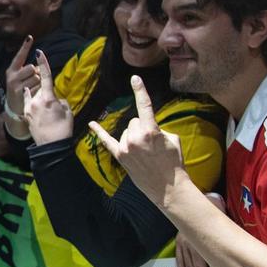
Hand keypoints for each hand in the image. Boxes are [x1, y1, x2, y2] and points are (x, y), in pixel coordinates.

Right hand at [4, 35, 38, 120]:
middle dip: (35, 73)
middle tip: (31, 80)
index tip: (30, 37)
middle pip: (31, 67)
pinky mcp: (19, 92)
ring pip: (35, 77)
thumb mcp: (20, 78)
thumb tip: (39, 66)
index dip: (25, 47)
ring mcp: (15, 84)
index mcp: (12, 70)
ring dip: (38, 82)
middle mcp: (12, 75)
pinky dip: (38, 90)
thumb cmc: (21, 90)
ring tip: (32, 88)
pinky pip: (36, 86)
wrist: (14, 109)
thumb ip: (28, 70)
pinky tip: (32, 94)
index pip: (20, 56)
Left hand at [22, 49, 72, 145]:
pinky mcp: (25, 113)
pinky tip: (38, 108)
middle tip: (54, 107)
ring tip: (46, 112)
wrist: (51, 146)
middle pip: (40, 88)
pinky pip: (28, 102)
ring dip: (39, 98)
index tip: (39, 51)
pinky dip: (32, 102)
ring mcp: (28, 107)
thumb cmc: (63, 129)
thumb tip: (54, 98)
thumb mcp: (67, 112)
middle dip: (46, 92)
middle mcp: (36, 100)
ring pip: (33, 95)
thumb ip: (60, 101)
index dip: (43, 63)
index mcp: (48, 98)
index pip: (45, 76)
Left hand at [88, 75, 188, 207]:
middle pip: (135, 121)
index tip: (134, 78)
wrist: (169, 188)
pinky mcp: (120, 157)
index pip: (144, 106)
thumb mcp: (173, 139)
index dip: (140, 90)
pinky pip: (107, 141)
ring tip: (146, 152)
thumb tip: (147, 126)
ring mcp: (126, 148)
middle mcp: (135, 138)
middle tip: (153, 144)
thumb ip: (158, 128)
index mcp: (151, 131)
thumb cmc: (174, 162)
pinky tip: (91, 124)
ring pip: (126, 131)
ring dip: (134, 137)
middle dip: (143, 128)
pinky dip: (99, 132)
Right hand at [176, 193, 225, 266]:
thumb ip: (230, 237)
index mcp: (206, 239)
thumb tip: (244, 254)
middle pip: (199, 266)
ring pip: (189, 264)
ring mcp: (184, 242)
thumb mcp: (225, 221)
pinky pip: (179, 258)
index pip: (213, 262)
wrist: (196, 199)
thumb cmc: (215, 210)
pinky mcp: (178, 241)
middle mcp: (194, 242)